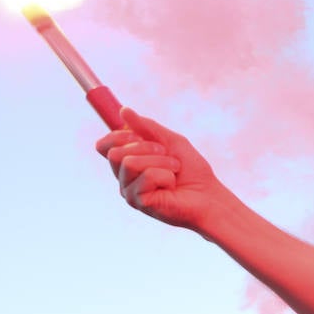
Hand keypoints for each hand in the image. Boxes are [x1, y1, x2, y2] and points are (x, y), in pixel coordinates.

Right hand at [95, 109, 226, 232]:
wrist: (210, 196)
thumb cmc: (192, 171)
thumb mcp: (171, 141)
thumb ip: (147, 127)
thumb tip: (124, 110)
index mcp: (127, 162)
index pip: (104, 146)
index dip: (118, 135)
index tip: (139, 135)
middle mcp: (124, 178)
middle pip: (115, 153)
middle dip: (145, 147)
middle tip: (166, 155)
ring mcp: (129, 192)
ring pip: (130, 163)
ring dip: (160, 161)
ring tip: (174, 170)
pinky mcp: (139, 202)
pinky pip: (147, 176)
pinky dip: (166, 175)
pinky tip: (172, 185)